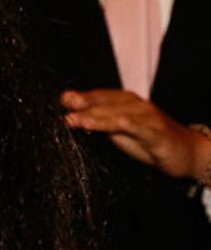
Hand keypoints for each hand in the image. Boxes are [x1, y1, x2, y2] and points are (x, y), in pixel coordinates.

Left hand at [62, 87, 208, 180]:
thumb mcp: (119, 133)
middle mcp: (137, 106)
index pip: (100, 96)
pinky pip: (139, 127)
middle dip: (84, 104)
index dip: (82, 97)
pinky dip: (125, 124)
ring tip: (76, 120)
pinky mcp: (158, 132)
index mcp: (126, 103)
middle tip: (64, 106)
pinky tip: (112, 125)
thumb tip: (71, 117)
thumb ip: (99, 123)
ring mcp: (148, 118)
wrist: (186, 153)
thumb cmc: (148, 141)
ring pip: (119, 114)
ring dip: (96, 116)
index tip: (62, 99)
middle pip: (107, 103)